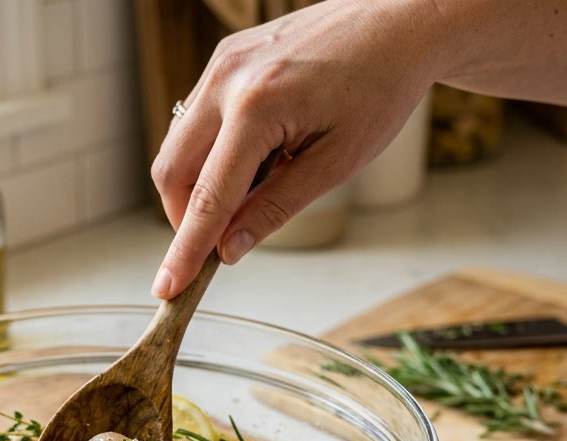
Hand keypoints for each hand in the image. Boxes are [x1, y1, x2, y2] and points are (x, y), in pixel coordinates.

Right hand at [149, 1, 439, 297]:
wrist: (399, 23)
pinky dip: (210, 154)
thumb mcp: (336, 162)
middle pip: (172, 171)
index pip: (207, 197)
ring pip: (178, 146)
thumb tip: (229, 249)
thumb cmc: (381, 87)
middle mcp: (226, 79)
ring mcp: (221, 63)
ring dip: (197, 185)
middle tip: (219, 244)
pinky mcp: (225, 58)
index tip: (167, 287)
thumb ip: (275, 208)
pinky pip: (196, 119)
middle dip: (185, 217)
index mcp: (257, 107)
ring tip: (252, 192)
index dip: (185, 249)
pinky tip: (253, 159)